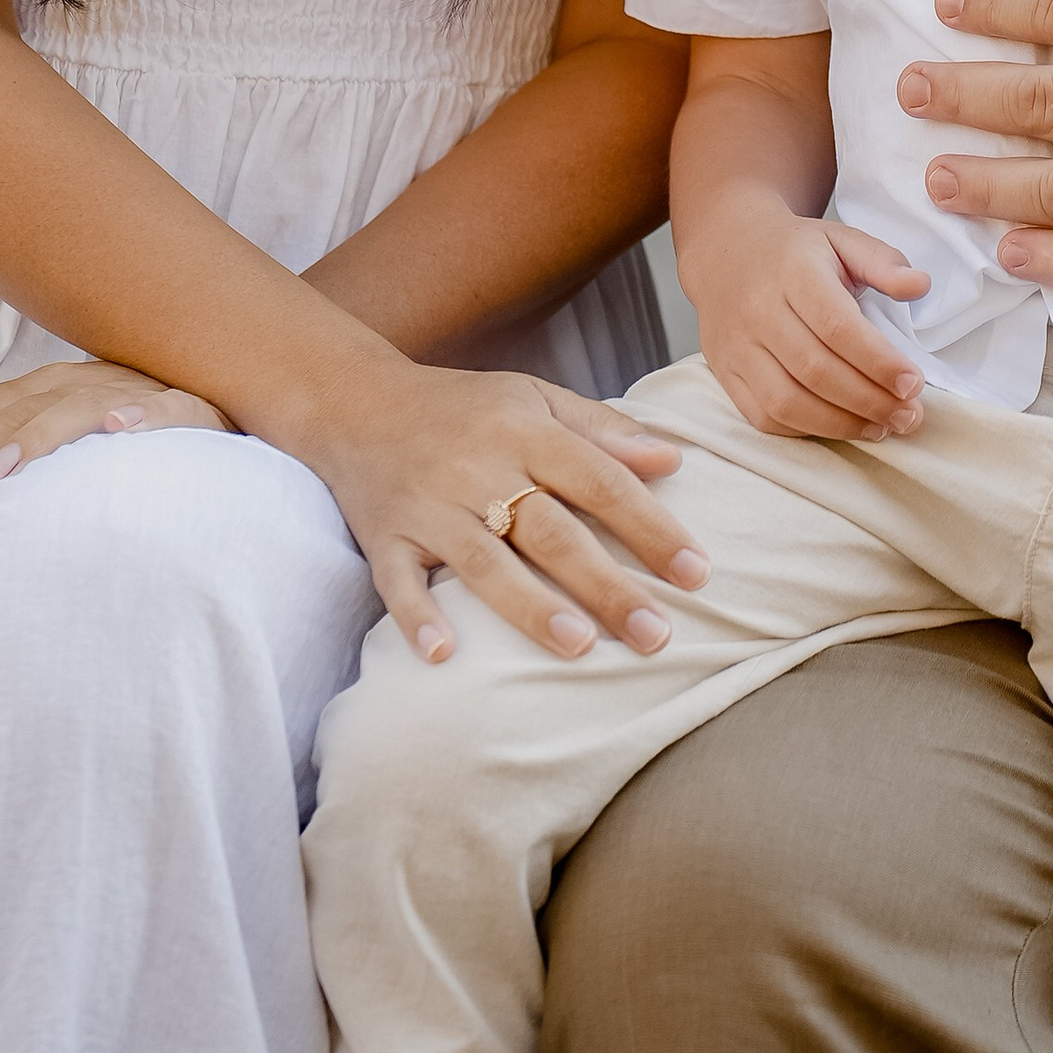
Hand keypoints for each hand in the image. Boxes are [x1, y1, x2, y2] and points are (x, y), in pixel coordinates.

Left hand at [0, 359, 226, 517]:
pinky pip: (174, 408)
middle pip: (14, 411)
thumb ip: (26, 467)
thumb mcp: (78, 455)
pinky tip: (121, 433)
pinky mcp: (199, 408)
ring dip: (36, 436)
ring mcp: (143, 391)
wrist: (243, 414)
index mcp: (55, 388)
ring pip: (81, 405)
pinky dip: (145, 416)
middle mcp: (90, 380)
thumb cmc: (148, 453)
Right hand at [310, 358, 708, 667]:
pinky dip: (417, 617)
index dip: (650, 526)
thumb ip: (602, 430)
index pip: (599, 481)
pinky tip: (445, 654)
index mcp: (523, 431)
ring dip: (531, 605)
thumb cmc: (462, 407)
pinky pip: (397, 582)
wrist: (356, 401)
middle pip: (550, 532)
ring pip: (484, 562)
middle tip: (656, 635)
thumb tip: (673, 459)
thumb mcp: (534, 398)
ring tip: (579, 646)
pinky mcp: (383, 537)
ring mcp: (429, 507)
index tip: (696, 572)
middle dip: (606, 585)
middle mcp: (478, 469)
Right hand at [685, 202, 932, 440]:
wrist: (723, 252)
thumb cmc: (794, 252)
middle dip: (870, 402)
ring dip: (841, 424)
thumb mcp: (841, 239)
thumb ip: (882, 261)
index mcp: (794, 272)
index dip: (878, 362)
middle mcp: (760, 312)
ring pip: (788, 402)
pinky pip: (763, 416)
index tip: (914, 383)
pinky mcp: (725, 373)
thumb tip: (919, 285)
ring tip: (882, 428)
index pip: (838, 327)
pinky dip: (805, 431)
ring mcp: (737, 347)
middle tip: (909, 415)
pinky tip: (840, 426)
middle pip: (816, 371)